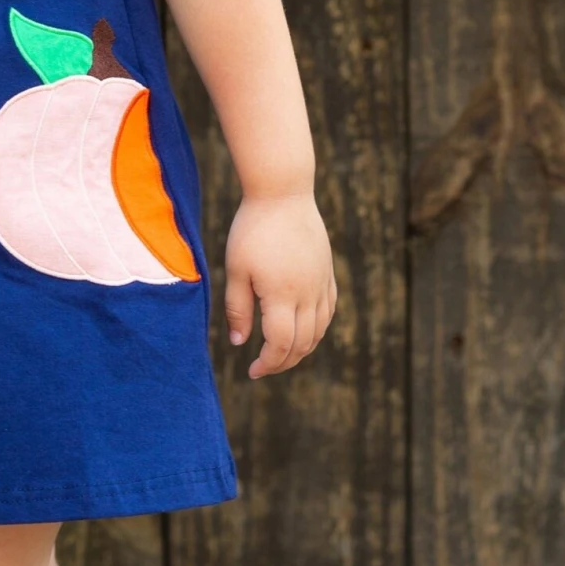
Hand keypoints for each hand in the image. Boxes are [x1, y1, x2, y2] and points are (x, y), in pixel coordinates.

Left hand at [224, 192, 335, 379]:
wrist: (283, 194)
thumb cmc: (252, 230)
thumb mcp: (236, 270)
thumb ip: (238, 309)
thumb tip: (239, 343)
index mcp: (282, 295)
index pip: (280, 344)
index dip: (267, 363)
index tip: (251, 371)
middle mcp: (307, 294)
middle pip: (302, 343)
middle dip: (283, 362)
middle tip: (263, 368)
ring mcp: (321, 284)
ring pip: (319, 331)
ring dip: (302, 349)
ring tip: (281, 355)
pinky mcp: (327, 273)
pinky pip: (328, 311)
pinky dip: (317, 329)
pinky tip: (304, 332)